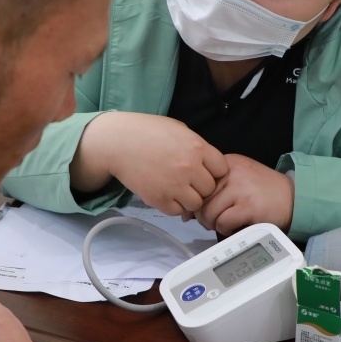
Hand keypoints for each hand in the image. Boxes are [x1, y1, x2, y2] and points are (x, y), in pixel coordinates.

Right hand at [72, 112, 227, 215]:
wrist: (118, 142)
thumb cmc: (147, 132)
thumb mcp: (179, 130)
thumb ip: (197, 147)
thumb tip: (209, 164)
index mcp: (197, 148)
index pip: (222, 169)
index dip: (213, 170)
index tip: (203, 169)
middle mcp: (189, 168)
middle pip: (211, 189)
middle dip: (201, 185)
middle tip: (188, 180)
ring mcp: (175, 185)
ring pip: (196, 204)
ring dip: (189, 198)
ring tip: (177, 188)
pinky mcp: (159, 199)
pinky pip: (177, 211)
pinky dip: (174, 205)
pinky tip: (166, 193)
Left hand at [195, 154, 294, 234]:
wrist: (294, 198)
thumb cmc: (264, 193)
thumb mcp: (238, 180)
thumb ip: (214, 191)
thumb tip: (186, 213)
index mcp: (227, 163)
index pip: (198, 183)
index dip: (196, 200)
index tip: (200, 210)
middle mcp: (232, 172)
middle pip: (201, 199)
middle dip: (203, 215)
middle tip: (213, 221)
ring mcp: (240, 188)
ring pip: (209, 212)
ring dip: (213, 224)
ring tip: (224, 224)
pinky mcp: (248, 206)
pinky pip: (222, 222)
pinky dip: (225, 229)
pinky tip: (234, 227)